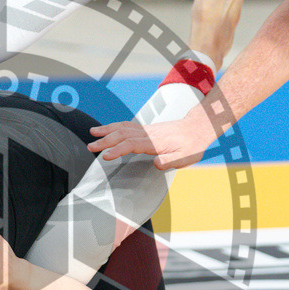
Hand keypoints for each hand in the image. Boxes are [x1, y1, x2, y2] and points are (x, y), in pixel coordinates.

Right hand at [87, 105, 218, 169]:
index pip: (131, 144)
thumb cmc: (192, 145)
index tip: (105, 157)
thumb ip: (171, 161)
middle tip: (90, 147)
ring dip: (106, 130)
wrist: (198, 127)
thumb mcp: (186, 157)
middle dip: (105, 140)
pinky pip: (126, 125)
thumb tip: (157, 164)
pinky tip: (107, 129)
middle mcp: (148, 133)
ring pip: (122, 127)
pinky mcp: (146, 128)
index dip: (117, 150)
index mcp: (154, 142)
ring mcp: (146, 129)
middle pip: (122, 134)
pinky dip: (114, 126)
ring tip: (92, 133)